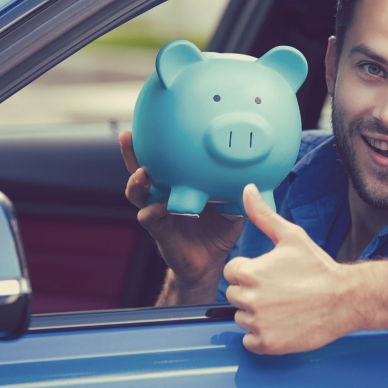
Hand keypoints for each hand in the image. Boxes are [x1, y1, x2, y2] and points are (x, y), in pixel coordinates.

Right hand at [120, 130, 243, 303]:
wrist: (211, 263)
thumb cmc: (220, 231)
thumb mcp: (232, 206)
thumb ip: (239, 190)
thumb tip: (260, 173)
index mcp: (177, 186)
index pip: (161, 160)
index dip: (152, 144)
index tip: (147, 123)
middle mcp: (163, 196)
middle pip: (140, 170)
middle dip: (132, 153)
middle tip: (128, 136)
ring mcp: (159, 213)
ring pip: (138, 194)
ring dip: (137, 182)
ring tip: (142, 172)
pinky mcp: (160, 232)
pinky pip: (150, 218)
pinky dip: (152, 210)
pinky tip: (157, 206)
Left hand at [224, 184, 360, 354]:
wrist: (344, 299)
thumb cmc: (318, 267)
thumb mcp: (291, 236)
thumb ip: (263, 214)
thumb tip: (247, 190)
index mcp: (250, 272)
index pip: (231, 272)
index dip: (249, 271)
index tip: (269, 274)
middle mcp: (250, 299)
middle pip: (235, 295)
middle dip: (252, 292)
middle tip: (279, 290)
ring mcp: (258, 323)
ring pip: (242, 318)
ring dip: (257, 314)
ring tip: (282, 306)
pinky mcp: (267, 344)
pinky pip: (250, 341)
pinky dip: (261, 336)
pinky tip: (281, 323)